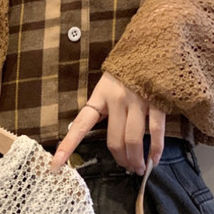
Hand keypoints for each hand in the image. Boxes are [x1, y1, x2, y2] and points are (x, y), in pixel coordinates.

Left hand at [50, 71, 164, 174]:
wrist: (154, 44)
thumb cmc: (128, 68)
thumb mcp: (107, 84)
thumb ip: (101, 106)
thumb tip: (88, 130)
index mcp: (100, 96)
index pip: (80, 126)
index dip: (68, 146)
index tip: (55, 166)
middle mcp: (117, 100)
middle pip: (114, 140)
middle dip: (120, 159)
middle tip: (127, 168)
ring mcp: (138, 102)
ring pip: (133, 140)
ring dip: (136, 159)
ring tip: (139, 168)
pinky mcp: (158, 102)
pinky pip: (155, 132)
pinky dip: (155, 149)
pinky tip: (154, 159)